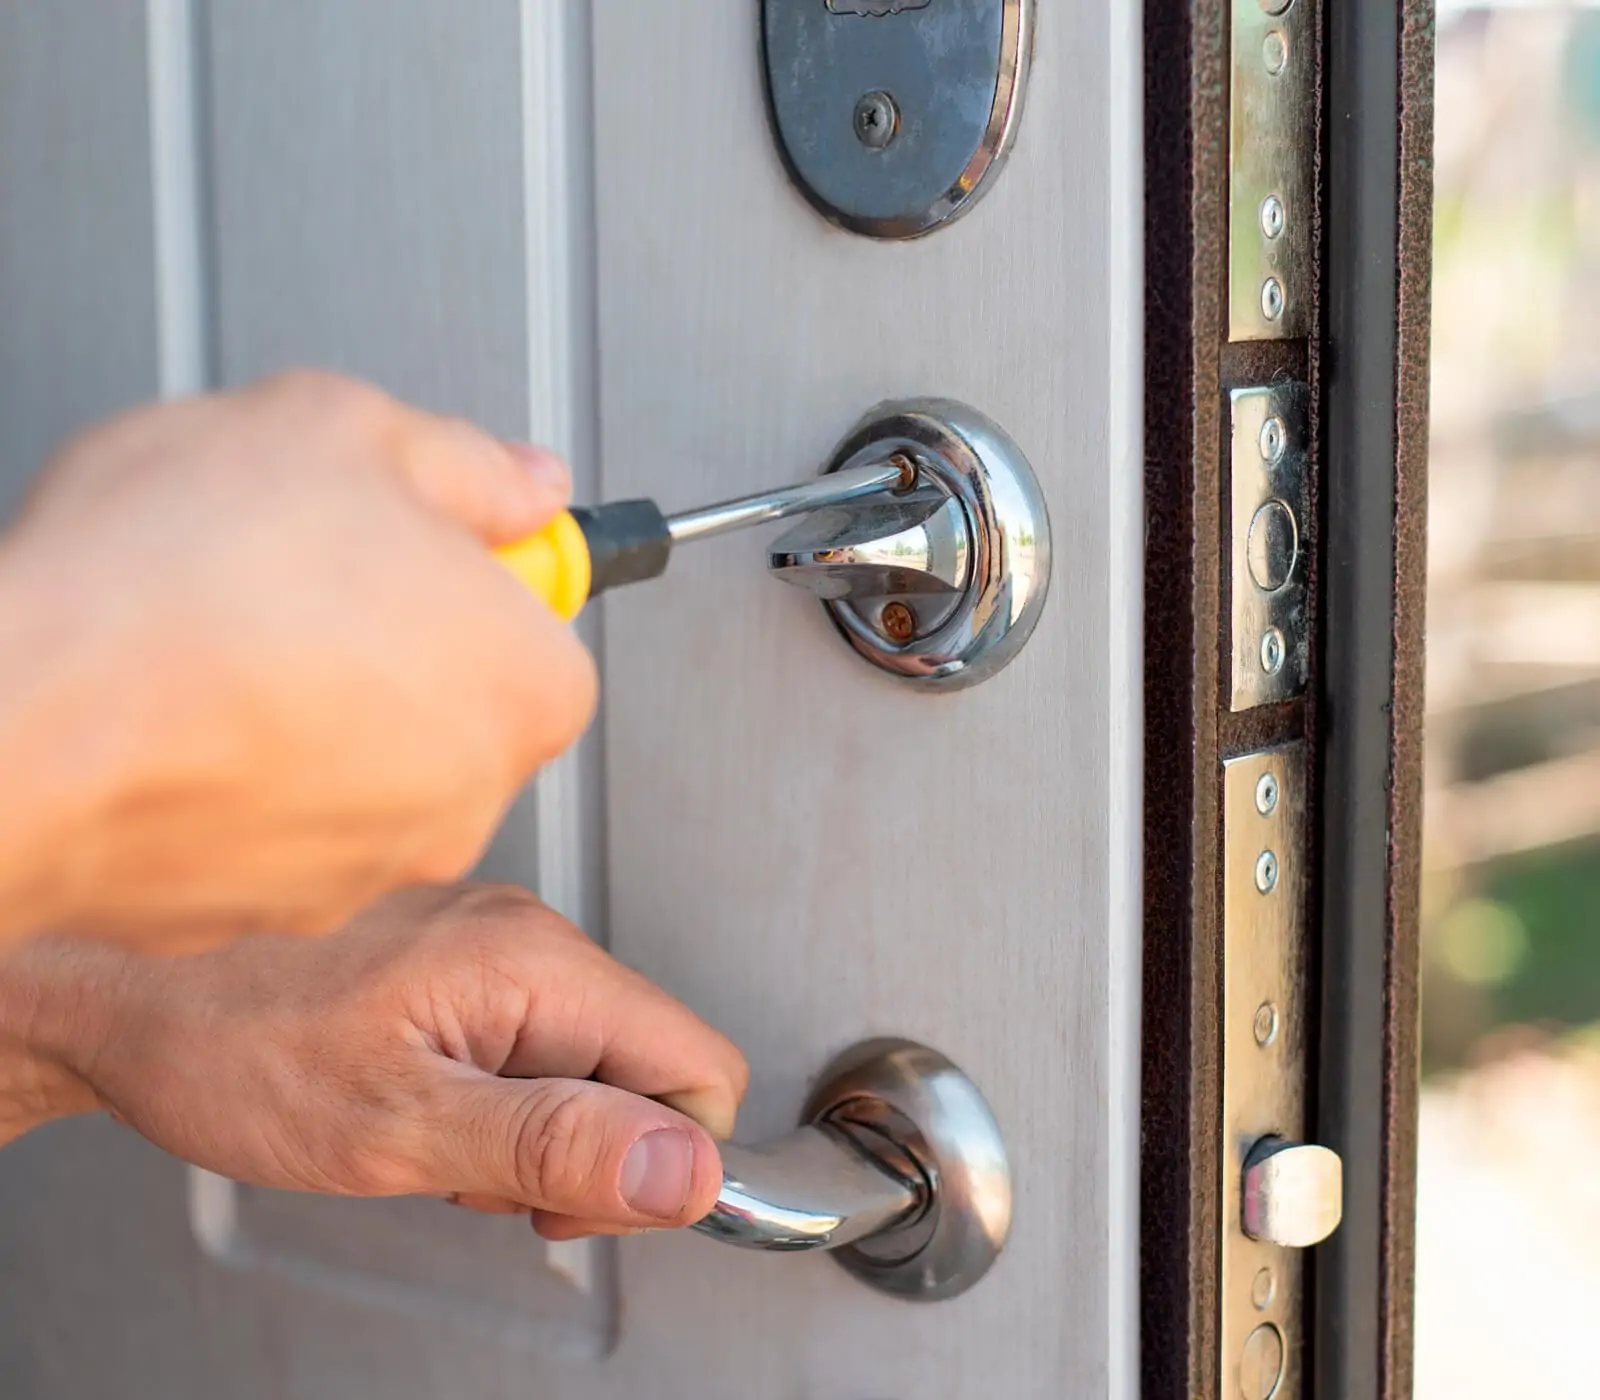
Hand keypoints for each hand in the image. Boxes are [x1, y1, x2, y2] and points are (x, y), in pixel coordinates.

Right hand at [0, 372, 596, 948]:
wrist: (21, 720)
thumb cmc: (179, 579)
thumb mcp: (345, 429)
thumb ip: (467, 463)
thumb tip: (522, 482)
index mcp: (525, 686)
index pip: (544, 627)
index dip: (475, 571)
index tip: (425, 543)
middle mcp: (466, 798)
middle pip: (458, 701)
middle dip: (396, 637)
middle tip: (305, 573)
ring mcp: (365, 867)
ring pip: (364, 764)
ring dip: (314, 704)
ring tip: (221, 635)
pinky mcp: (261, 909)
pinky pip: (275, 822)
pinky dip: (240, 772)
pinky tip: (178, 710)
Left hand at [3, 884, 746, 1237]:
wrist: (133, 1000)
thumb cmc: (235, 1049)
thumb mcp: (401, 1129)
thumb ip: (553, 1144)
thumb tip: (683, 1168)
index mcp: (537, 964)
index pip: (701, 1067)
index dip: (657, 1157)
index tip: (568, 1195)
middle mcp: (532, 936)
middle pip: (652, 1068)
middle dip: (584, 1148)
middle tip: (479, 1173)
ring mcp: (499, 942)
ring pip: (594, 1063)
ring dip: (534, 1127)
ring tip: (435, 1136)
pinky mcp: (467, 960)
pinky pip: (537, 1044)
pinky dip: (497, 1097)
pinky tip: (426, 1102)